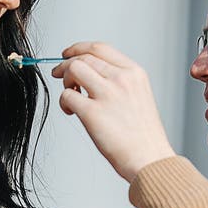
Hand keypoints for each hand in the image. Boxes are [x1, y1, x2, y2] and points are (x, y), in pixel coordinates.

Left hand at [52, 42, 174, 182]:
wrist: (149, 159)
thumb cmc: (144, 137)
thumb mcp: (140, 97)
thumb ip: (121, 83)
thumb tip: (94, 78)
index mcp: (134, 73)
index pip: (100, 48)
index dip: (79, 48)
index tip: (69, 54)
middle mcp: (121, 79)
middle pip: (84, 57)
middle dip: (66, 64)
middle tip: (58, 74)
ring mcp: (107, 94)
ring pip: (73, 69)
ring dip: (65, 80)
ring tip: (70, 95)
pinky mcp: (92, 113)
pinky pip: (66, 96)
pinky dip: (63, 102)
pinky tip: (71, 112)